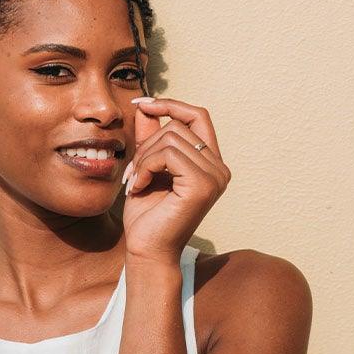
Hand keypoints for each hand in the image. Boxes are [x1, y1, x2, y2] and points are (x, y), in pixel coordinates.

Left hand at [121, 97, 231, 265]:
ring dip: (143, 158)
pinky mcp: (202, 185)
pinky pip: (167, 154)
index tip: (141, 103)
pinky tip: (139, 187)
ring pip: (170, 138)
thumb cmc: (147, 214)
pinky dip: (146, 167)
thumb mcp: (146, 166)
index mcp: (211, 163)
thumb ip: (150, 137)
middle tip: (133, 172)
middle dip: (147, 143)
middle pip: (178, 126)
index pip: (199, 116)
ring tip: (136, 182)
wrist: (147, 250)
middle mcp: (220, 168)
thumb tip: (146, 106)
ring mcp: (215, 177)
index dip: (171, 104)